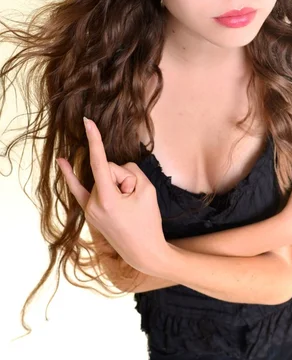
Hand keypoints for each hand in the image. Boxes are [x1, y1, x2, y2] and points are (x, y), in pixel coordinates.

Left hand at [56, 117, 168, 275]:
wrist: (144, 252)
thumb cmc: (148, 221)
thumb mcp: (147, 189)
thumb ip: (130, 171)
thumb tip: (116, 170)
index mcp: (106, 199)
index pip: (99, 162)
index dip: (94, 140)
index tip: (86, 121)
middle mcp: (92, 203)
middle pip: (108, 170)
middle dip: (124, 177)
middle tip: (134, 198)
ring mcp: (89, 208)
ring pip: (103, 178)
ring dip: (118, 185)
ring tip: (128, 206)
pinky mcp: (90, 211)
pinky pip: (78, 189)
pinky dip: (69, 175)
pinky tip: (62, 162)